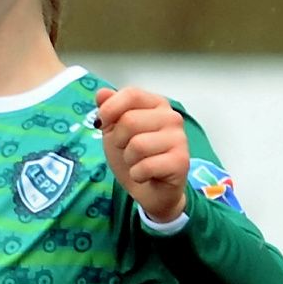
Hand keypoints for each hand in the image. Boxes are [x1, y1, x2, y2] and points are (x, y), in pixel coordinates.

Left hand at [94, 86, 188, 223]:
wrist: (150, 190)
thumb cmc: (135, 157)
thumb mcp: (114, 131)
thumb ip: (109, 110)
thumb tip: (102, 92)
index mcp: (157, 105)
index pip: (131, 94)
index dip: (110, 109)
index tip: (102, 124)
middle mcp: (172, 118)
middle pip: (130, 121)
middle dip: (118, 141)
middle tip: (127, 150)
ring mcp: (179, 139)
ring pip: (137, 145)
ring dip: (129, 159)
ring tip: (138, 162)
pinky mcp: (181, 162)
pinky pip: (144, 166)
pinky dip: (137, 175)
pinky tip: (146, 175)